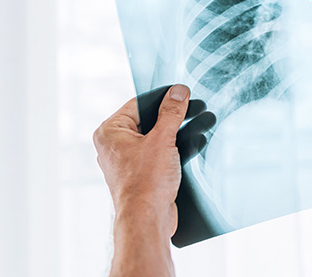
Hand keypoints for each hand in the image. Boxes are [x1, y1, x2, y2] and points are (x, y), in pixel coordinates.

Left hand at [93, 84, 191, 236]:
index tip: (182, 92)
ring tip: (201, 122)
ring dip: (178, 132)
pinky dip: (175, 148)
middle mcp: (115, 145)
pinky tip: (195, 142)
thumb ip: (172, 113)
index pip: (138, 104)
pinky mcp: (142, 174)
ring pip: (156, 138)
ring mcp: (128, 161)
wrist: (148, 220)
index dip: (163, 97)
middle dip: (173, 116)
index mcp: (110, 131)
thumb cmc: (145, 183)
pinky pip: (159, 153)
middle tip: (194, 107)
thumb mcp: (162, 139)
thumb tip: (178, 92)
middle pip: (148, 121)